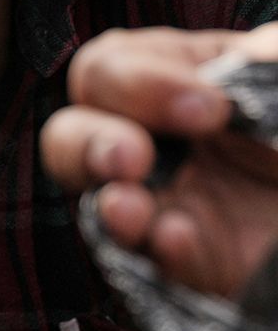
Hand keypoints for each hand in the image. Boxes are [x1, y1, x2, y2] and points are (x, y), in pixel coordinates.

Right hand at [42, 23, 277, 297]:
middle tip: (135, 158)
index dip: (140, 82)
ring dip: (105, 202)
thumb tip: (250, 56)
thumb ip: (270, 63)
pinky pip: (146, 267)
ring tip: (133, 210)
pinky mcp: (192, 274)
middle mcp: (166, 147)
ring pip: (94, 203)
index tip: (210, 106)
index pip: (112, 69)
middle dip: (90, 140)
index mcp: (191, 84)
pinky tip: (184, 245)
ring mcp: (172, 211)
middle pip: (72, 133)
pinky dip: (157, 256)